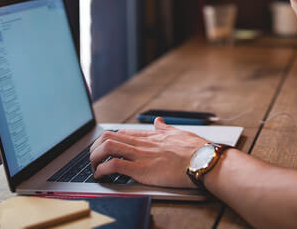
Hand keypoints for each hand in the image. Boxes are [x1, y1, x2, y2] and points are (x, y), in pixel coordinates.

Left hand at [89, 117, 206, 187]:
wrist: (203, 160)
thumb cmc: (196, 150)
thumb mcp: (179, 133)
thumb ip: (166, 129)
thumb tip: (159, 121)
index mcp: (152, 136)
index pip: (122, 133)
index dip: (109, 140)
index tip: (105, 149)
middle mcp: (143, 143)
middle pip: (109, 137)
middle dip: (96, 148)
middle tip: (94, 159)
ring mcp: (141, 155)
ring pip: (107, 147)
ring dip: (95, 157)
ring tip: (94, 167)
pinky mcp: (141, 169)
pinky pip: (114, 165)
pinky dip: (102, 170)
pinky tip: (100, 175)